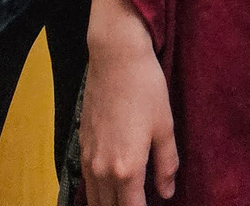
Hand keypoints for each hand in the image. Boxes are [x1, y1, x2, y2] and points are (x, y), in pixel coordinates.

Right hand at [81, 0, 178, 204]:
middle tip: (140, 200)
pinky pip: (87, 181)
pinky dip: (98, 190)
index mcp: (127, 169)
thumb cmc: (145, 88)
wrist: (115, 57)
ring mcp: (89, 159)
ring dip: (110, 204)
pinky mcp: (82, 145)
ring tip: (128, 197)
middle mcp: (103, 170)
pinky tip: (112, 184)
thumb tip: (167, 192)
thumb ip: (166, 164)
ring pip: (95, 199)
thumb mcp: (165, 126)